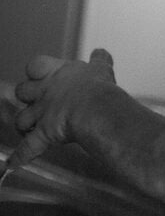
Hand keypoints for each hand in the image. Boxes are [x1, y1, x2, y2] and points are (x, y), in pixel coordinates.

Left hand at [6, 49, 115, 171]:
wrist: (95, 108)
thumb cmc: (98, 88)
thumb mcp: (101, 69)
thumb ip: (99, 60)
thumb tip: (101, 52)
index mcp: (57, 73)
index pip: (36, 65)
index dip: (37, 71)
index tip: (44, 75)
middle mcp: (45, 92)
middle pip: (23, 91)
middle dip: (29, 98)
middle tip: (41, 103)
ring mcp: (42, 113)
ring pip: (21, 119)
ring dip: (25, 125)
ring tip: (30, 130)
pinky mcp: (42, 133)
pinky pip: (28, 147)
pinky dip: (20, 156)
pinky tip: (12, 163)